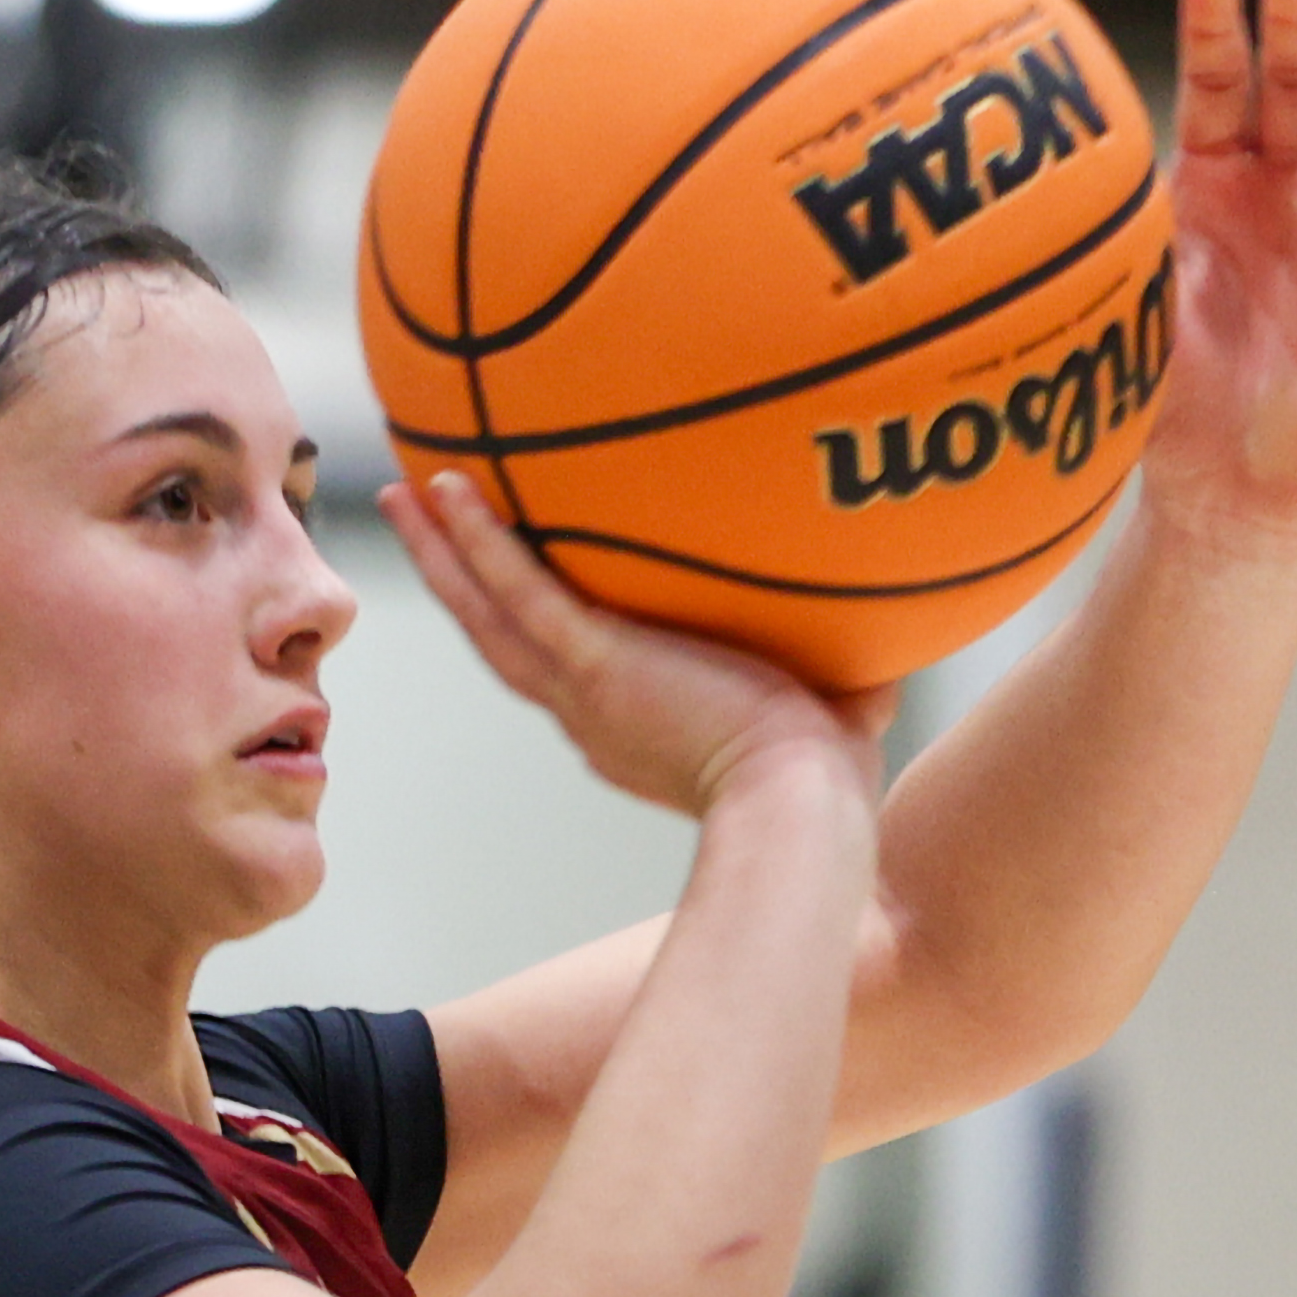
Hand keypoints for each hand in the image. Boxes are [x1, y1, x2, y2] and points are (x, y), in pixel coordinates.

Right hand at [379, 466, 893, 821]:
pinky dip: (478, 544)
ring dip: (440, 556)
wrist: (800, 806)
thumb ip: (850, 683)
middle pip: (500, 637)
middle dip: (457, 581)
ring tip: (401, 495)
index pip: (568, 672)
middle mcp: (591, 714)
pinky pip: (517, 592)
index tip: (514, 592)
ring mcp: (584, 691)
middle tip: (419, 524)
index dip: (533, 631)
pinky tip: (446, 490)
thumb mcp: (835, 718)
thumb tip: (895, 661)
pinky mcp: (594, 665)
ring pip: (487, 614)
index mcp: (631, 729)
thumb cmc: (825, 784)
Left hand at [1147, 0, 1296, 551]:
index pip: (1214, 95)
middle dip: (1289, 30)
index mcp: (1209, 195)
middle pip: (1289, 95)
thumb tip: (1052, 211)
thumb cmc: (1167, 409)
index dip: (1215, 37)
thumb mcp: (1130, 324)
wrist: (1220, 501)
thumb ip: (1117, 263)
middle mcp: (1275, 200)